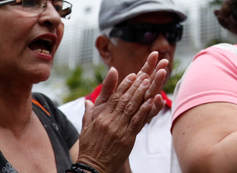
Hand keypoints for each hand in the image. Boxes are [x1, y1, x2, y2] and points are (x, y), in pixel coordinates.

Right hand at [78, 52, 168, 172]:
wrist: (92, 168)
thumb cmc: (89, 149)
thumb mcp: (86, 128)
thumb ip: (88, 113)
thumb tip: (87, 101)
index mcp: (101, 118)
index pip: (114, 97)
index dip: (124, 85)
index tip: (133, 75)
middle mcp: (110, 121)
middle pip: (125, 100)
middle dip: (135, 86)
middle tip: (145, 74)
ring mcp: (119, 129)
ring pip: (132, 108)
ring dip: (141, 93)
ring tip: (149, 82)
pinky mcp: (127, 138)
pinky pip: (137, 121)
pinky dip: (144, 110)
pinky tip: (151, 101)